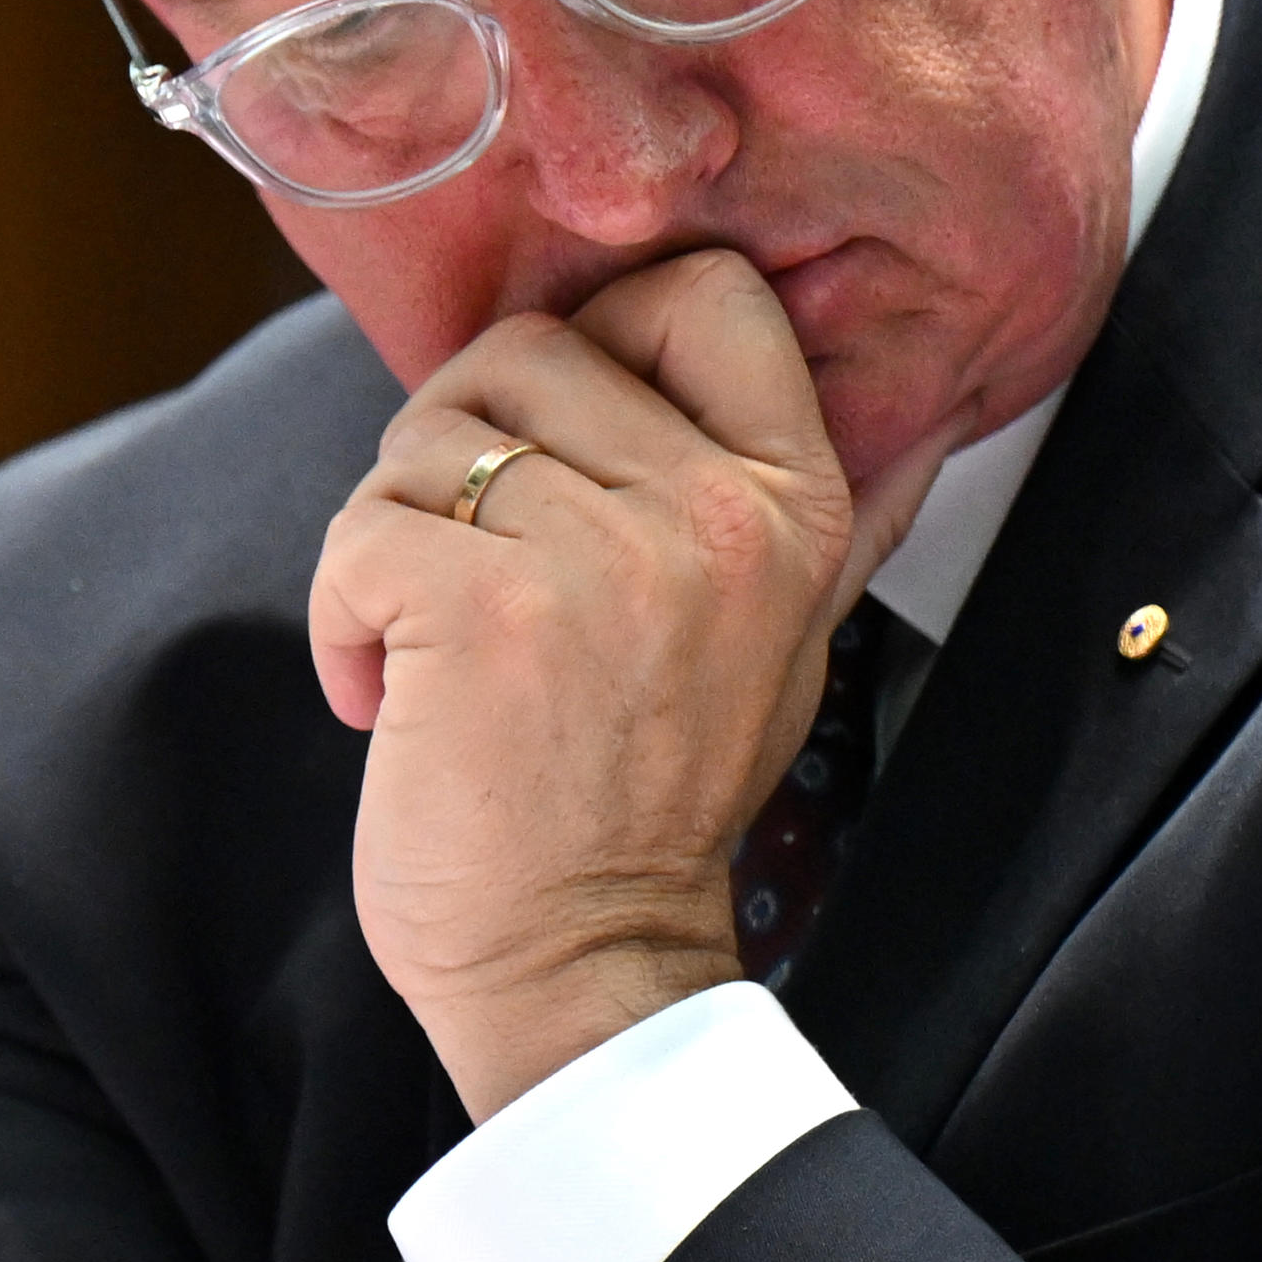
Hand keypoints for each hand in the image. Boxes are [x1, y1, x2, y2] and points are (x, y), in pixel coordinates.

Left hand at [309, 250, 951, 1121]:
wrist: (584, 970)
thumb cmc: (648, 803)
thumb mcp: (780, 640)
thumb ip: (815, 509)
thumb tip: (921, 408)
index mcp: (794, 504)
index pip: (708, 291)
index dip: (607, 329)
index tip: (561, 433)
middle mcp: (714, 513)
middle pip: (527, 348)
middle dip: (461, 448)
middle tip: (468, 568)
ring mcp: (599, 557)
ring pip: (427, 432)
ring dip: (395, 537)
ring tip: (435, 650)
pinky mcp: (479, 607)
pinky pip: (359, 527)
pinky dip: (340, 613)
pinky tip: (384, 697)